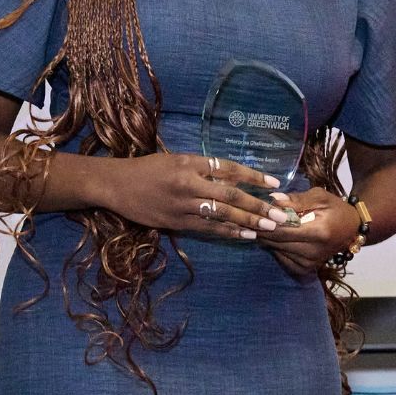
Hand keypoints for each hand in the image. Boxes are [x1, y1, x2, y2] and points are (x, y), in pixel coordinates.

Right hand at [101, 153, 279, 238]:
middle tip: (279, 215)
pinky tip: (245, 235)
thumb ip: (202, 167)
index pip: (229, 169)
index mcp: (190, 162)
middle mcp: (188, 183)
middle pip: (230, 195)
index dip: (254, 176)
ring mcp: (182, 205)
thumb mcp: (175, 159)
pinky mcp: (175, 222)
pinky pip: (207, 228)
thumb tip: (232, 177)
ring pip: (221, 214)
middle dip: (257, 206)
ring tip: (268, 228)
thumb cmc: (147, 169)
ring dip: (247, 222)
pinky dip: (228, 232)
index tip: (274, 184)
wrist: (116, 184)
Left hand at [256, 189, 359, 274]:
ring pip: (277, 250)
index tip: (250, 213)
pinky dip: (274, 248)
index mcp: (319, 232)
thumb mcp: (319, 197)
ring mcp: (310, 262)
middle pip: (277, 242)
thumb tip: (271, 200)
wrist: (352, 229)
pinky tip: (271, 237)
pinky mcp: (306, 268)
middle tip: (245, 219)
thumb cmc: (335, 209)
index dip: (264, 223)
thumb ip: (295, 200)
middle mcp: (314, 251)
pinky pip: (282, 258)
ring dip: (265, 239)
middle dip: (260, 230)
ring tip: (254, 226)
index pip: (283, 230)